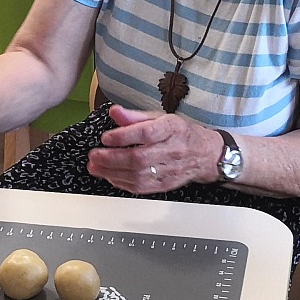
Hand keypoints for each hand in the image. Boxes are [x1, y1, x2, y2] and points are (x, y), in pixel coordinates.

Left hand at [87, 106, 219, 193]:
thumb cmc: (180, 134)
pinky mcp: (165, 184)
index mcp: (171, 128)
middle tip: (94, 155)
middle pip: (139, 158)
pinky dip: (122, 183)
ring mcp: (169, 170)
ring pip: (138, 175)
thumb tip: (115, 112)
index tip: (106, 137)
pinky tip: (109, 176)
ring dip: (112, 173)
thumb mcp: (160, 117)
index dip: (124, 136)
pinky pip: (141, 187)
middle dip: (112, 158)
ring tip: (95, 166)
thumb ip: (135, 116)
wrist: (206, 154)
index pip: (146, 133)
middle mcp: (172, 150)